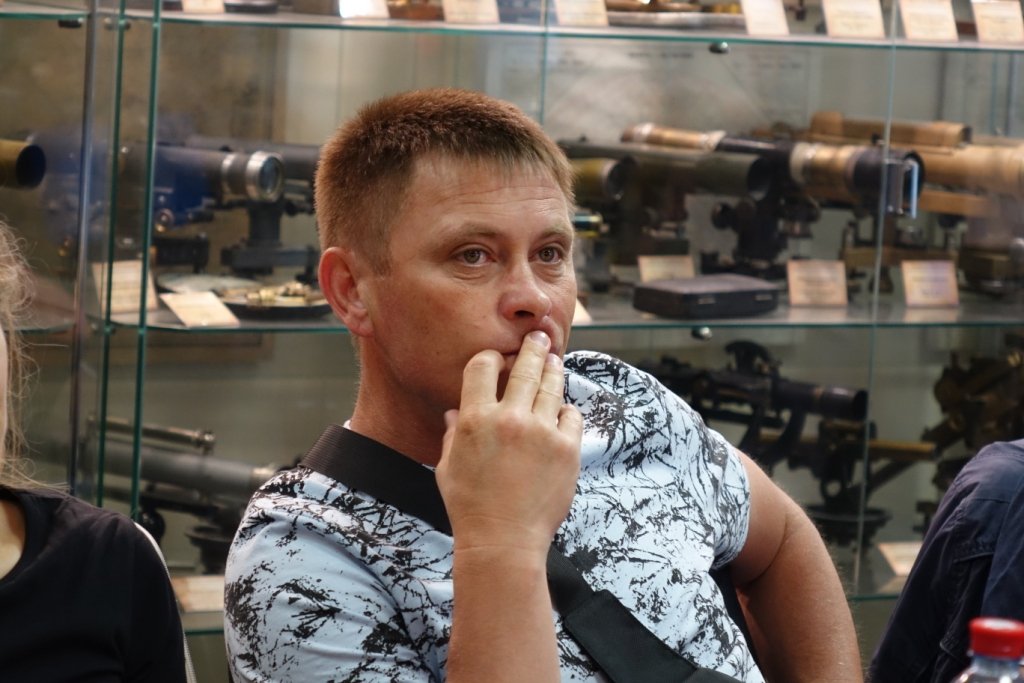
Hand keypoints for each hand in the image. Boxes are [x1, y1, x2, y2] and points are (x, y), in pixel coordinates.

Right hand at [436, 331, 582, 557]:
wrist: (504, 541)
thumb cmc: (469, 506)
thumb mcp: (447, 468)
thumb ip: (452, 435)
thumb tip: (456, 413)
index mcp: (475, 419)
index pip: (483, 366)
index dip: (490, 358)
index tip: (496, 359)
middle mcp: (510, 419)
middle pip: (525, 367)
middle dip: (534, 347)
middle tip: (540, 337)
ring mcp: (542, 432)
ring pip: (552, 386)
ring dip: (553, 370)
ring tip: (555, 361)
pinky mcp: (567, 449)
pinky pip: (571, 416)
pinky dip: (566, 411)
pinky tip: (562, 410)